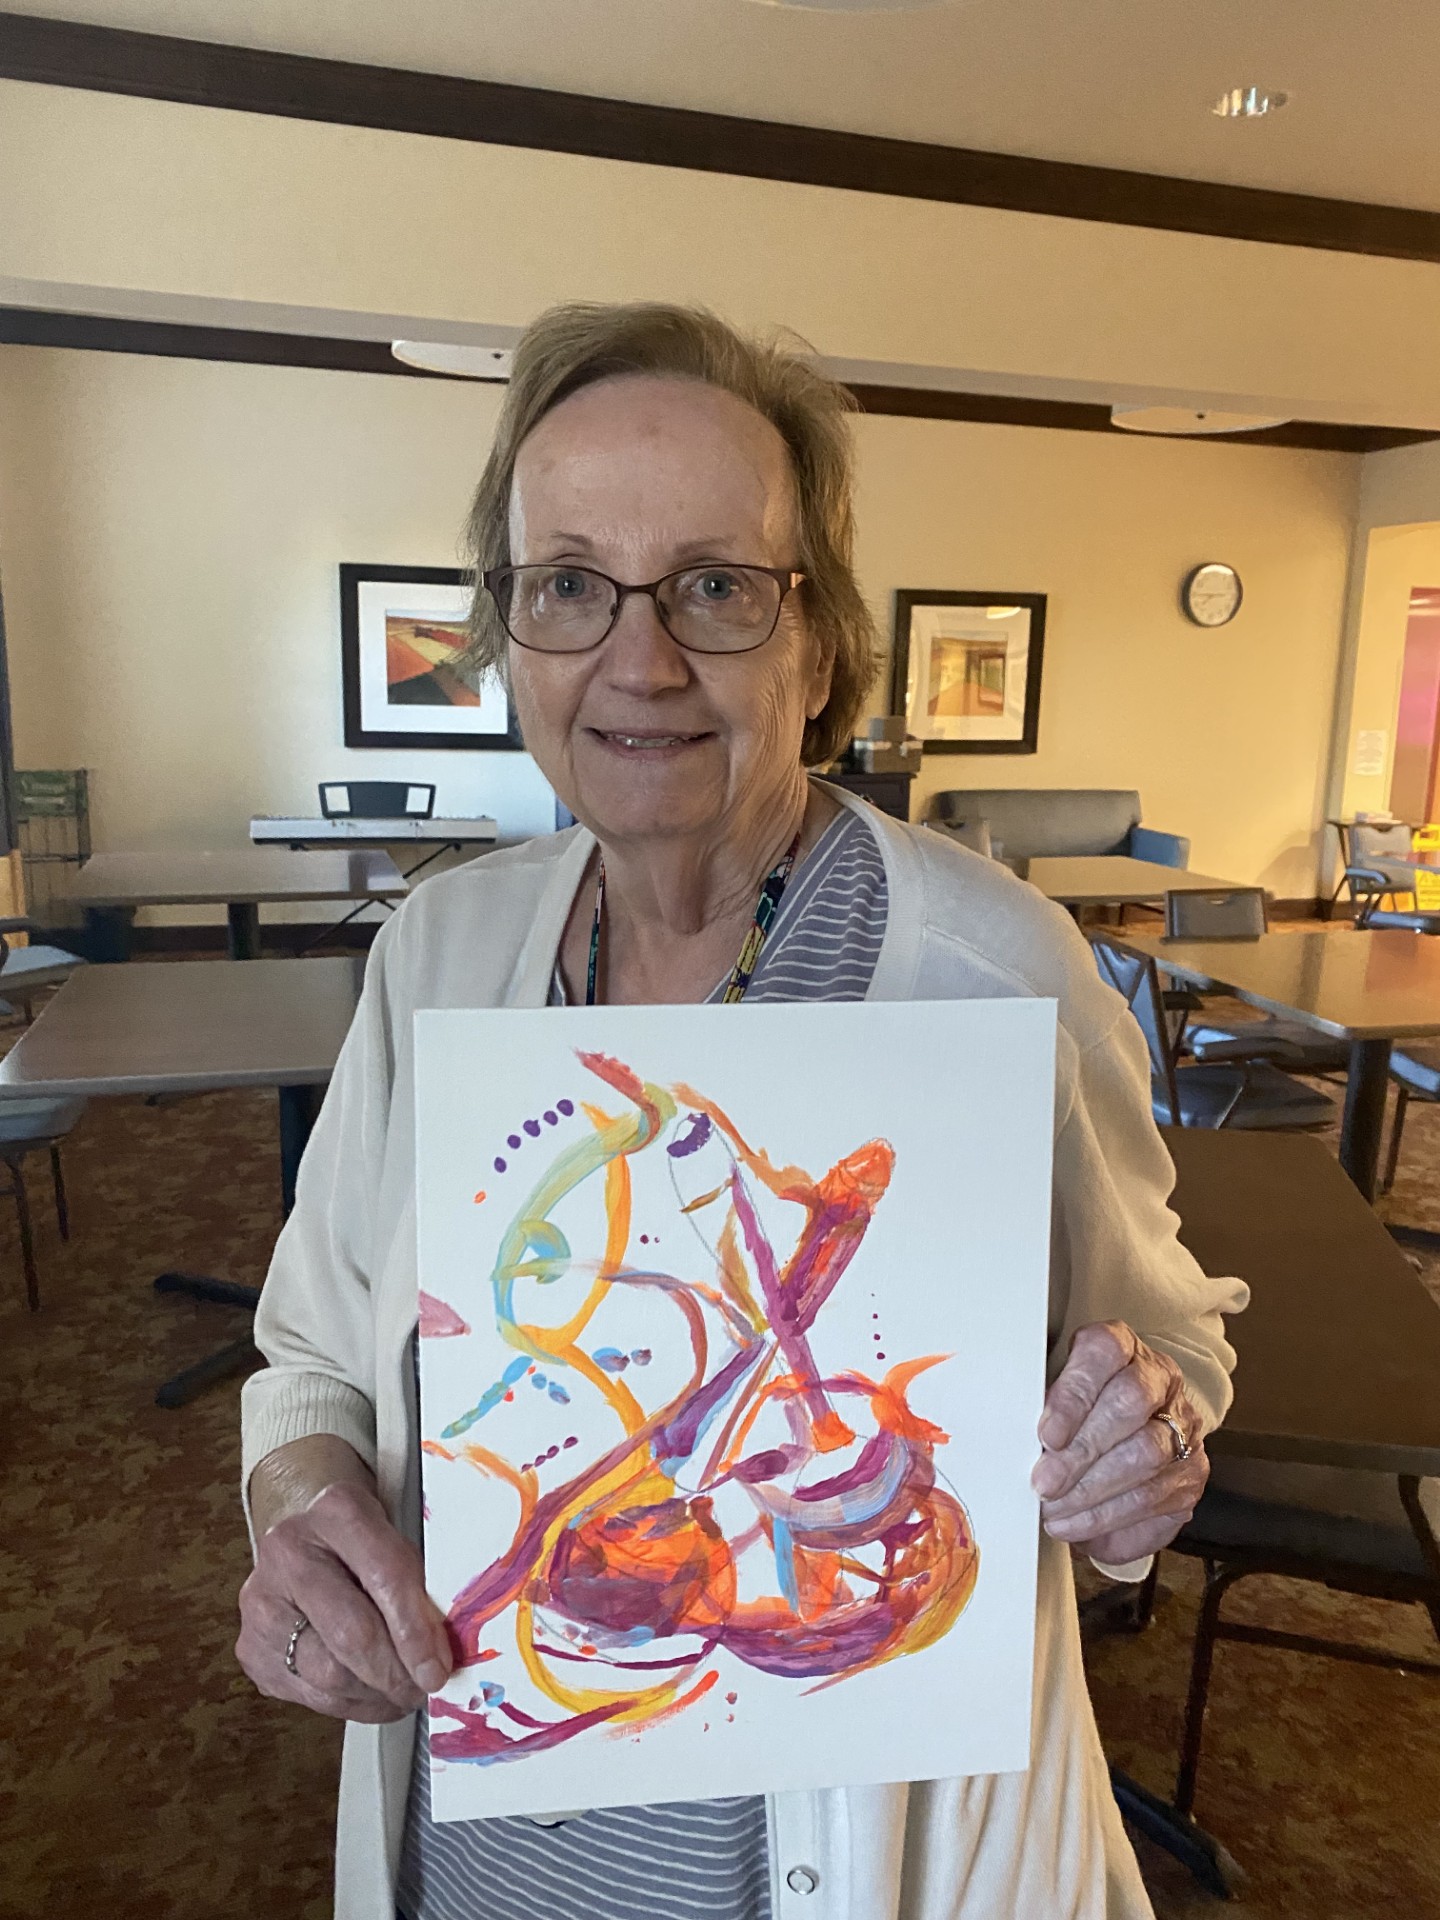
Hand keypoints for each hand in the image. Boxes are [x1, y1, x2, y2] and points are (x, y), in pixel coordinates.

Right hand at [237, 1477, 452, 1723]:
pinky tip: (370, 1695)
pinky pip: (308, 1696)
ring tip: (401, 1694)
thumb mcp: (397, 1540)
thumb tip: (443, 1656)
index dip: (415, 1632)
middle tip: (423, 1690)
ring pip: (328, 1675)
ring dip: (375, 1695)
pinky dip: (350, 1705)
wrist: (307, 1538)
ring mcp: (261, 1601)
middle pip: (350, 1634)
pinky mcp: (251, 1647)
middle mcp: (288, 1551)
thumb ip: (422, 1586)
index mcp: (337, 1510)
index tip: (438, 1670)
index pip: (385, 1577)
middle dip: (395, 1674)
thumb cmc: (364, 1545)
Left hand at [1031, 1320, 1207, 1564]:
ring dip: (1094, 1491)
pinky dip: (1110, 1518)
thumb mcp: (1053, 1395)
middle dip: (1082, 1451)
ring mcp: (1184, 1425)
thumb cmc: (1076, 1412)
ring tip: (1054, 1512)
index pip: (1103, 1353)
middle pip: (1129, 1405)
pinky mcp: (1192, 1472)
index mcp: (1121, 1346)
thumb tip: (1020, 1445)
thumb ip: (1042, 1408)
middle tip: (1044, 1484)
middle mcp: (1159, 1378)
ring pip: (1147, 1455)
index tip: (1046, 1435)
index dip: (1074, 1395)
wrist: (1128, 1431)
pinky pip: (1156, 1498)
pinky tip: (1077, 1526)